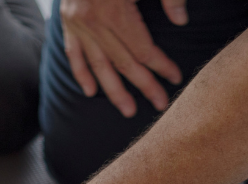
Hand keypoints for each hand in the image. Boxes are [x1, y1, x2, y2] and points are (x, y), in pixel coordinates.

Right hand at [60, 0, 182, 116]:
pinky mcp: (66, 21)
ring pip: (98, 64)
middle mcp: (92, 20)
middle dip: (144, 85)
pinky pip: (73, 53)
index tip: (175, 78)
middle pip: (123, 61)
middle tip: (160, 105)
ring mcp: (76, 23)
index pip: (142, 47)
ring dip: (114, 90)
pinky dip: (81, 73)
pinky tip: (90, 92)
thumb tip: (181, 21)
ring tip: (128, 109)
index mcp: (114, 8)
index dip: (160, 65)